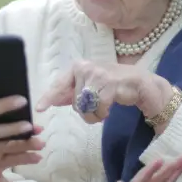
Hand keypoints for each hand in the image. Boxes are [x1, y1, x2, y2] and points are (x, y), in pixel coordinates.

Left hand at [37, 60, 174, 127]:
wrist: (142, 84)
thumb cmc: (114, 86)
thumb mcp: (90, 88)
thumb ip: (72, 93)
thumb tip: (53, 100)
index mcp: (78, 67)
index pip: (60, 83)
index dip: (49, 97)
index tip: (39, 108)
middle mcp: (85, 67)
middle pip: (74, 102)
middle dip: (85, 111)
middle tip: (98, 107)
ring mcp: (97, 74)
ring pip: (85, 106)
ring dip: (95, 114)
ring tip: (104, 108)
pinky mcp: (109, 83)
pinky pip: (98, 108)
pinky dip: (103, 113)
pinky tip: (111, 107)